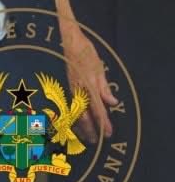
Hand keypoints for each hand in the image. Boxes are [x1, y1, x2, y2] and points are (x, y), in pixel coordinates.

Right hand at [61, 19, 116, 142]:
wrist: (68, 40)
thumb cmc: (85, 52)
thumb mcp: (99, 68)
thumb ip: (104, 87)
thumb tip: (112, 103)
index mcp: (88, 85)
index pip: (97, 108)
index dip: (103, 122)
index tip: (108, 133)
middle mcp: (78, 89)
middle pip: (84, 114)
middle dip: (89, 129)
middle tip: (95, 141)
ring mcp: (71, 88)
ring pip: (76, 111)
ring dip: (81, 124)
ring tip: (85, 135)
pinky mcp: (68, 85)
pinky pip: (72, 104)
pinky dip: (75, 115)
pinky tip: (76, 120)